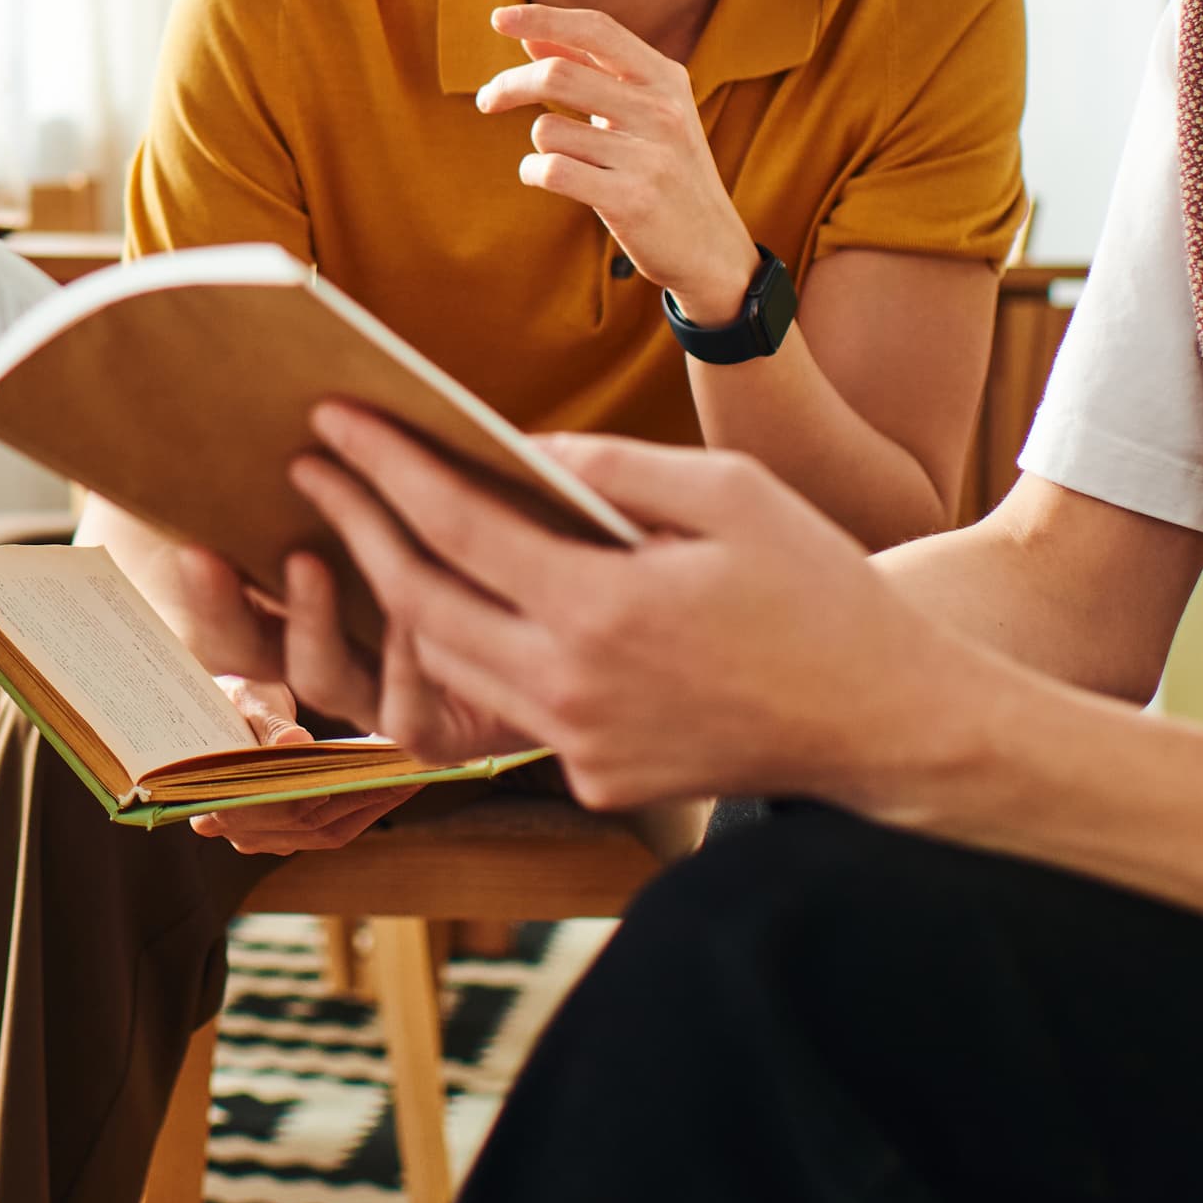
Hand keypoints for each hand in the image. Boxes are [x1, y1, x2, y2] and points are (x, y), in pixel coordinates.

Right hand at [188, 674, 422, 851]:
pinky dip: (366, 808)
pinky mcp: (285, 833)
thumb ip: (268, 723)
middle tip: (414, 769)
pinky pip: (332, 829)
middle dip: (371, 797)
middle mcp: (241, 828)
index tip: (382, 771)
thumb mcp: (243, 699)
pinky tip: (394, 784)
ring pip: (330, 831)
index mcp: (222, 797)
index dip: (341, 793)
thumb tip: (295, 744)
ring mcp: (263, 836)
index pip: (290, 807)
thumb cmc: (227, 699)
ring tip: (412, 775)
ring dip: (375, 805)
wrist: (209, 711)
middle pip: (317, 822)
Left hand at [288, 402, 999, 811]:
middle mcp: (574, 691)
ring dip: (402, 596)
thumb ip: (616, 469)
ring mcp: (580, 749)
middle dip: (359, 529)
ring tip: (364, 528)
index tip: (334, 419)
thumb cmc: (821, 590)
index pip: (457, 526)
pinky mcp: (596, 783)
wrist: (888, 723)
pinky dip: (479, 653)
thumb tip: (522, 448)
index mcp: (603, 610)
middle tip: (315, 468)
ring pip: (451, 667)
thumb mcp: (732, 494)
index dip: (386, 467)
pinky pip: (511, 710)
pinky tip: (461, 601)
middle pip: (424, 604)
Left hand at [477, 3, 750, 316]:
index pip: (597, 29)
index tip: (498, 18)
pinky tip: (546, 177)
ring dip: (537, 145)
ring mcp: (650, 155)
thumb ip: (589, 70)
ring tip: (564, 162)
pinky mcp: (632, 199)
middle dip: (509, 85)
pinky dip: (533, 172)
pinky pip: (551, 170)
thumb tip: (532, 36)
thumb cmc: (665, 170)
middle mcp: (662, 110)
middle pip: (558, 74)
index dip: (543, 17)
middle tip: (487, 99)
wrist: (712, 249)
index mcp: (665, 78)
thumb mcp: (642, 111)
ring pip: (548, 129)